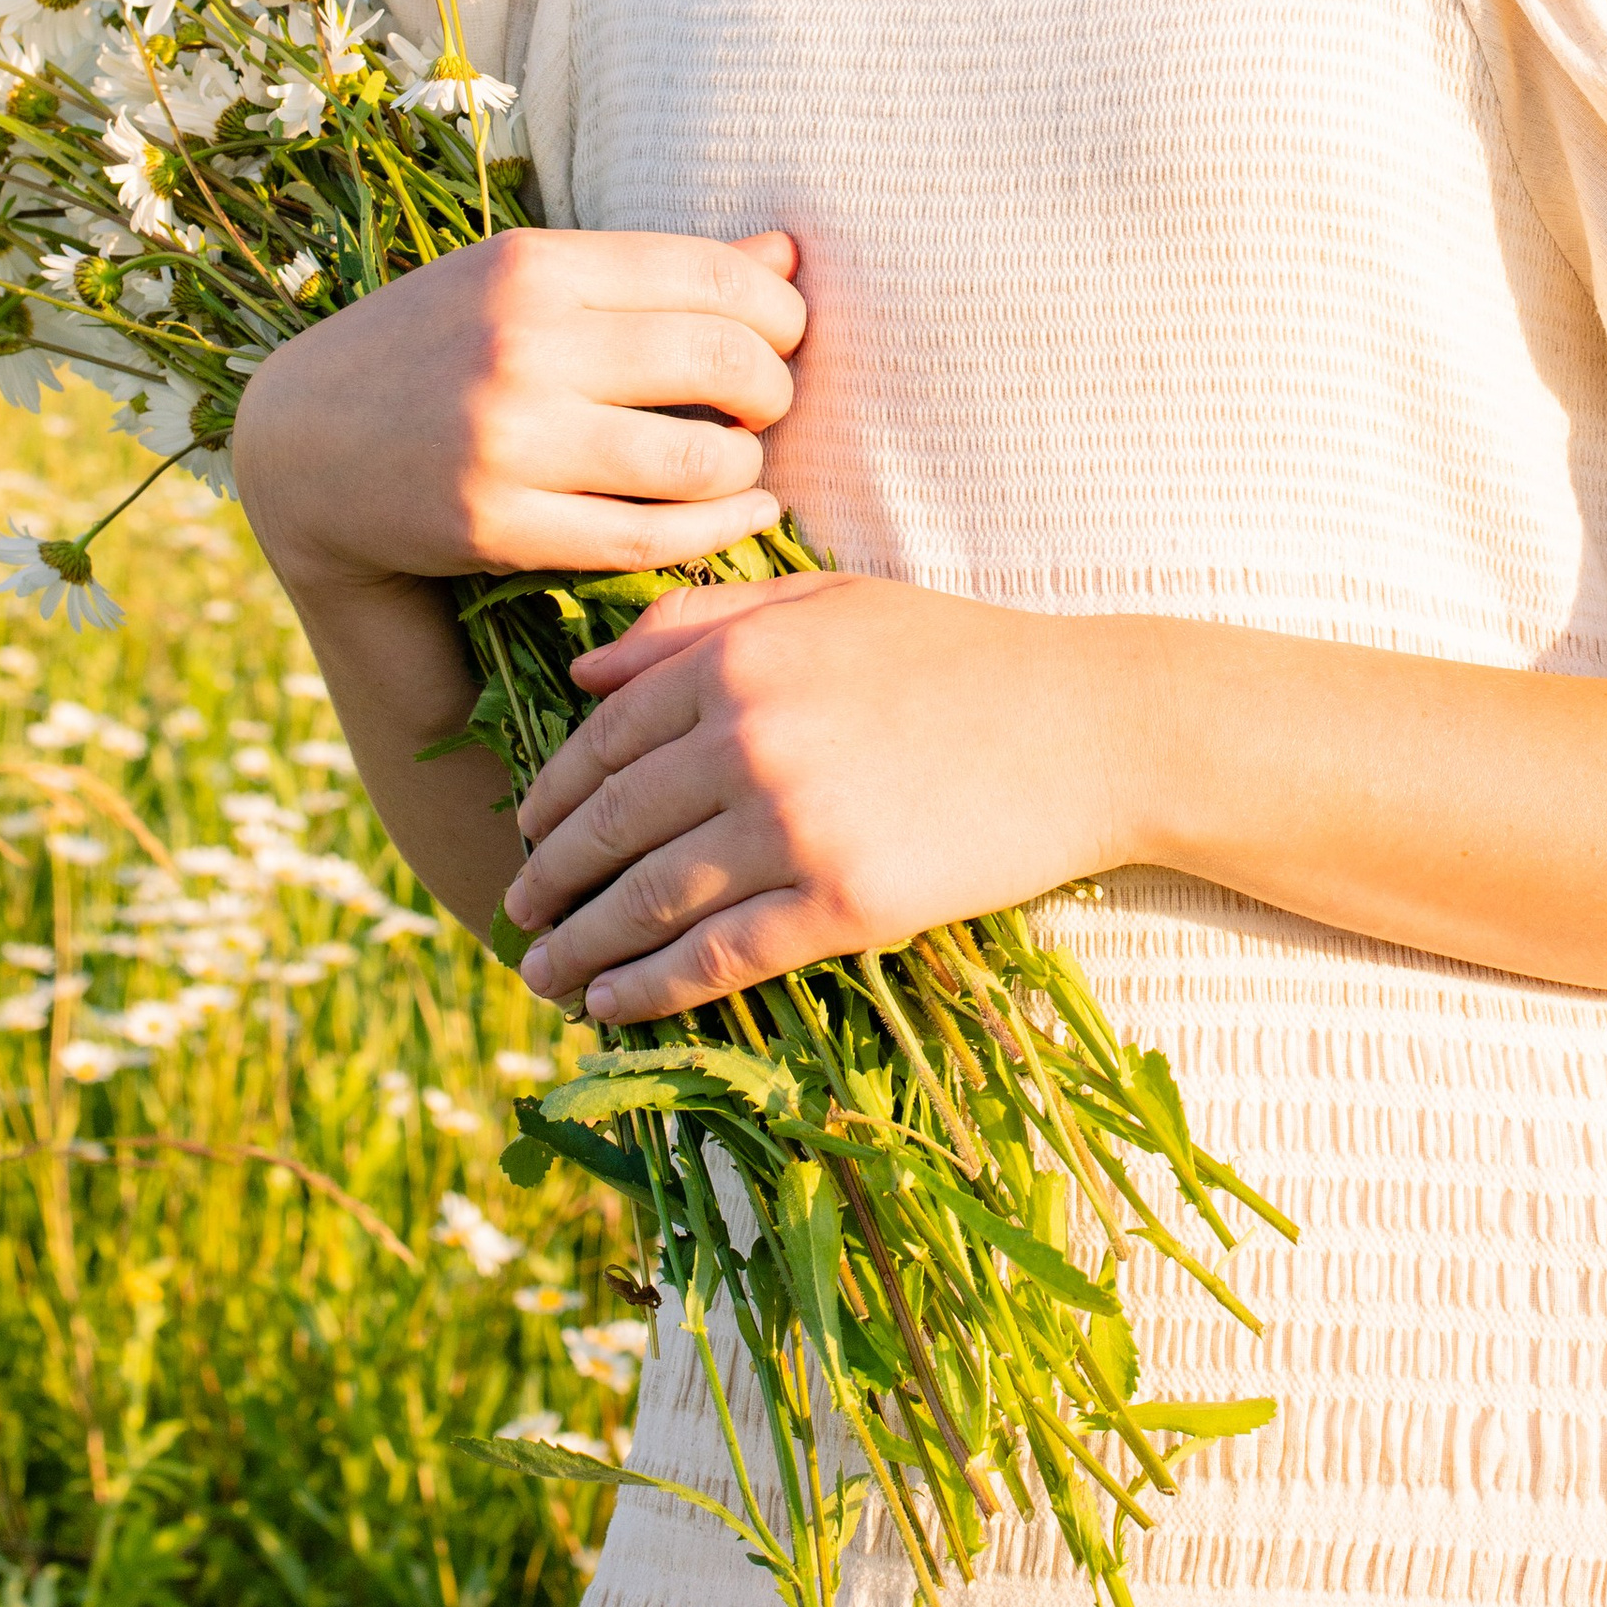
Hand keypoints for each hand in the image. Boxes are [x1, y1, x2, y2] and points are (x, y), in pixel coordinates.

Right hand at [236, 227, 806, 601]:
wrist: (302, 443)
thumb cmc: (437, 346)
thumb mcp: (529, 281)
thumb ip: (656, 272)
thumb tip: (788, 252)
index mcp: (535, 264)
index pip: (713, 274)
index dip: (779, 310)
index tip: (784, 335)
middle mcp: (523, 342)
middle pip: (721, 361)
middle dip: (774, 387)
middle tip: (770, 402)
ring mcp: (509, 438)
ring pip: (698, 461)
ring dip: (750, 466)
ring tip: (743, 462)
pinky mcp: (496, 525)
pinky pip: (647, 539)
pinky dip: (717, 530)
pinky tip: (742, 515)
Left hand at [500, 570, 1139, 1019]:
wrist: (1088, 725)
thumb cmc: (961, 654)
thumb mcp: (827, 601)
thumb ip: (699, 621)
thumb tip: (583, 671)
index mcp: (739, 658)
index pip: (604, 737)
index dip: (552, 795)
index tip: (528, 831)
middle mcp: (750, 738)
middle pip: (610, 822)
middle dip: (550, 874)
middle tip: (518, 908)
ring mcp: (796, 824)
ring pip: (649, 899)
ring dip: (580, 944)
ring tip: (542, 973)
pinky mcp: (845, 903)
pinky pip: (718, 958)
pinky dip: (650, 989)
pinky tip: (611, 1005)